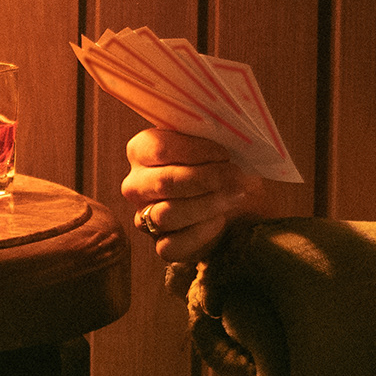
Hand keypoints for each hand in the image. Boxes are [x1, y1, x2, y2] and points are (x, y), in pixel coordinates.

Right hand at [119, 125, 279, 264]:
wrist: (237, 203)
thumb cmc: (223, 166)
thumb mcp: (218, 143)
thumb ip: (214, 134)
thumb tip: (228, 130)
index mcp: (143, 151)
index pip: (159, 148)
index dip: (195, 151)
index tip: (225, 153)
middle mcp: (137, 184)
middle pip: (164, 182)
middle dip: (205, 179)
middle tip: (235, 175)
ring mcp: (145, 217)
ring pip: (166, 215)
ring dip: (207, 205)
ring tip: (235, 196)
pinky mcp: (161, 245)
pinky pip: (172, 245)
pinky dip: (200, 233)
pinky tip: (220, 221)